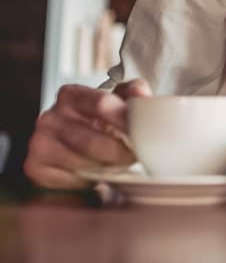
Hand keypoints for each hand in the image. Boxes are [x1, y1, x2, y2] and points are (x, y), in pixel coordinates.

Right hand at [24, 79, 151, 187]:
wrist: (79, 145)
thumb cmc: (102, 121)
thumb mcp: (119, 100)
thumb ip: (133, 93)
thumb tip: (141, 95)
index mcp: (71, 95)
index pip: (101, 104)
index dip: (124, 119)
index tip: (140, 132)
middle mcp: (50, 117)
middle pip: (91, 140)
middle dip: (118, 152)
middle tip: (134, 156)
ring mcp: (40, 142)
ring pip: (81, 161)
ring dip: (106, 167)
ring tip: (119, 164)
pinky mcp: (36, 167)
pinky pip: (69, 179)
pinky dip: (89, 179)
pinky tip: (97, 173)